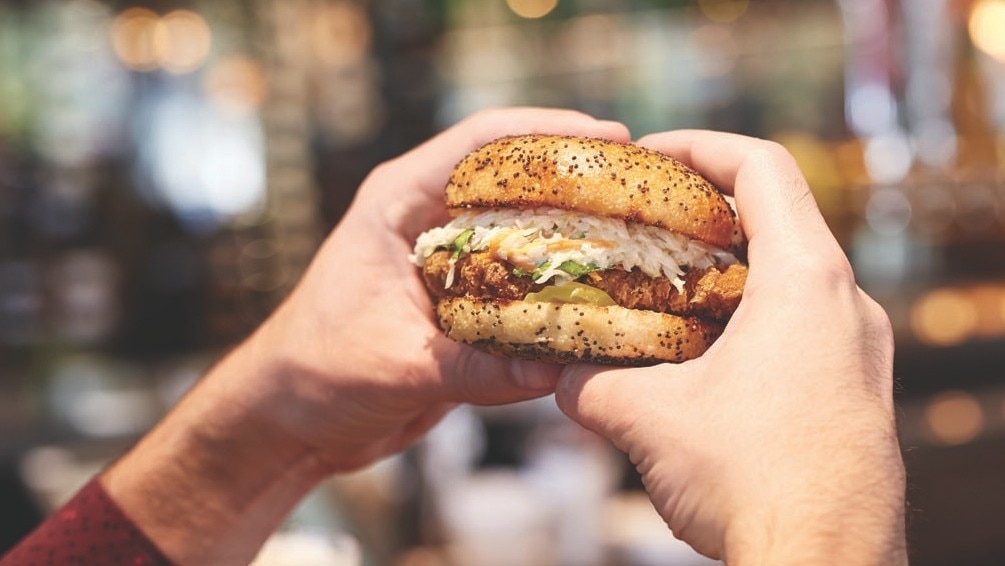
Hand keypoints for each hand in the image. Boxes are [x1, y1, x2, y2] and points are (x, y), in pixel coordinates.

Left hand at [252, 108, 629, 469]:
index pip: (480, 144)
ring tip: (639, 239)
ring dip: (574, 236)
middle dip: (577, 181)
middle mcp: (427, 224)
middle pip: (513, 182)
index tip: (609, 135)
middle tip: (640, 188)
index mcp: (398, 204)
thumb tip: (557, 369)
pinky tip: (603, 302)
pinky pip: (519, 289)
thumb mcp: (397, 366)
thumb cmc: (314, 375)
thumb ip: (476, 370)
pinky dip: (557, 292)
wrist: (289, 422)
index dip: (547, 132)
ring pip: (523, 234)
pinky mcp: (460, 307)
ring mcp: (448, 266)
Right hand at [554, 131, 906, 564]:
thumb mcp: (649, 422)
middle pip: (779, 219)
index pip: (762, 167)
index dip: (699, 147)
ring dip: (726, 274)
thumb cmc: (753, 483)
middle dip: (704, 215)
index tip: (650, 157)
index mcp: (806, 281)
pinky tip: (702, 359)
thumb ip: (591, 384)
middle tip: (645, 226)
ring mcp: (861, 350)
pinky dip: (751, 321)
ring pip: (793, 278)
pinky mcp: (857, 392)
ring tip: (664, 295)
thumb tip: (558, 376)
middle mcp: (849, 303)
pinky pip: (806, 328)